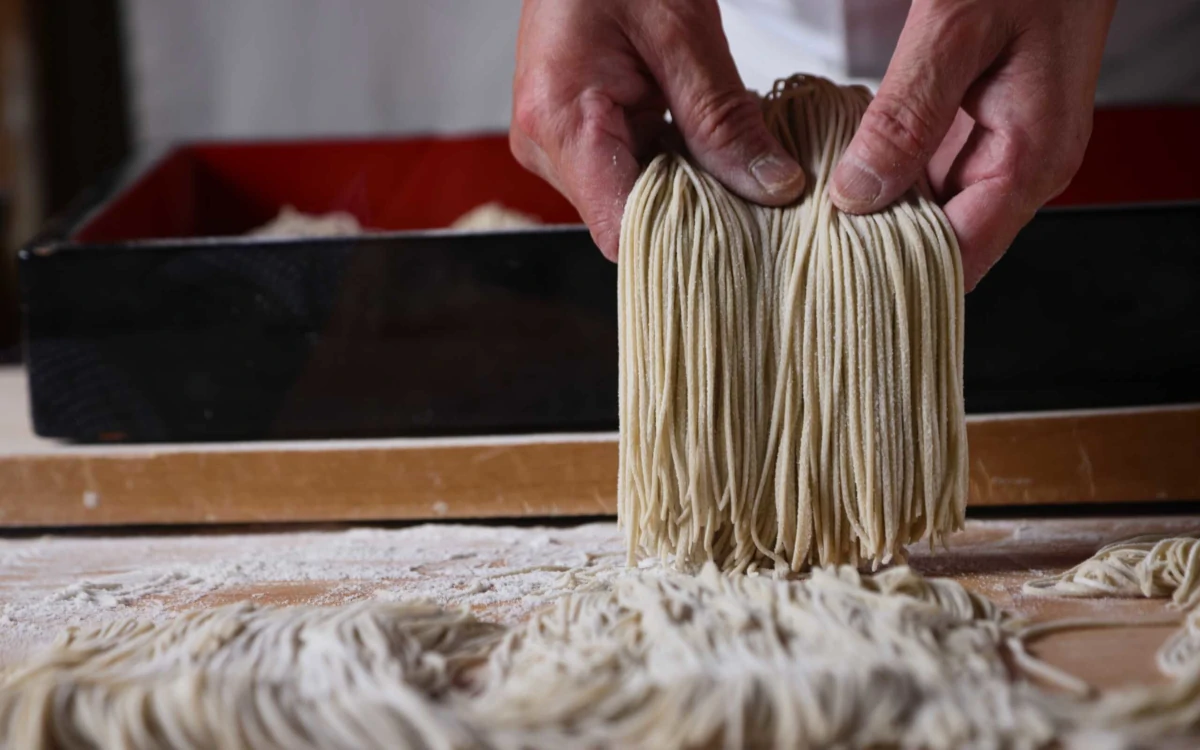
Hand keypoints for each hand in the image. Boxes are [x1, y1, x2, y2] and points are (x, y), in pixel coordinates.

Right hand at [510, 0, 806, 259]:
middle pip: (628, 220)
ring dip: (688, 190)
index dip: (682, 245)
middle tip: (760, 203)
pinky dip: (675, 167)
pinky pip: (629, 170)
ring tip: (739, 170)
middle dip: (696, 216)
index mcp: (561, 122)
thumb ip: (724, 118)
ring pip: (632, 199)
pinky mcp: (576, 132)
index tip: (743, 242)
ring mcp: (558, 141)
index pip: (620, 231)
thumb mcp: (683, 33)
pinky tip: (711, 151)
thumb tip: (771, 185)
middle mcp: (547, 143)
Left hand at [830, 0, 1116, 290]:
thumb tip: (858, 194)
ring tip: (820, 227)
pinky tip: (845, 180)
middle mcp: (1025, 164)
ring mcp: (1005, 148)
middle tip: (814, 256)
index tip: (839, 282)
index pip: (964, 259)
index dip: (900, 276)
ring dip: (880, 219)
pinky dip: (889, 180)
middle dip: (882, 255)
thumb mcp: (954, 31)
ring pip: (934, 214)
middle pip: (946, 246)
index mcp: (1032, 157)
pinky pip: (930, 175)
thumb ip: (906, 115)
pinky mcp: (982, 127)